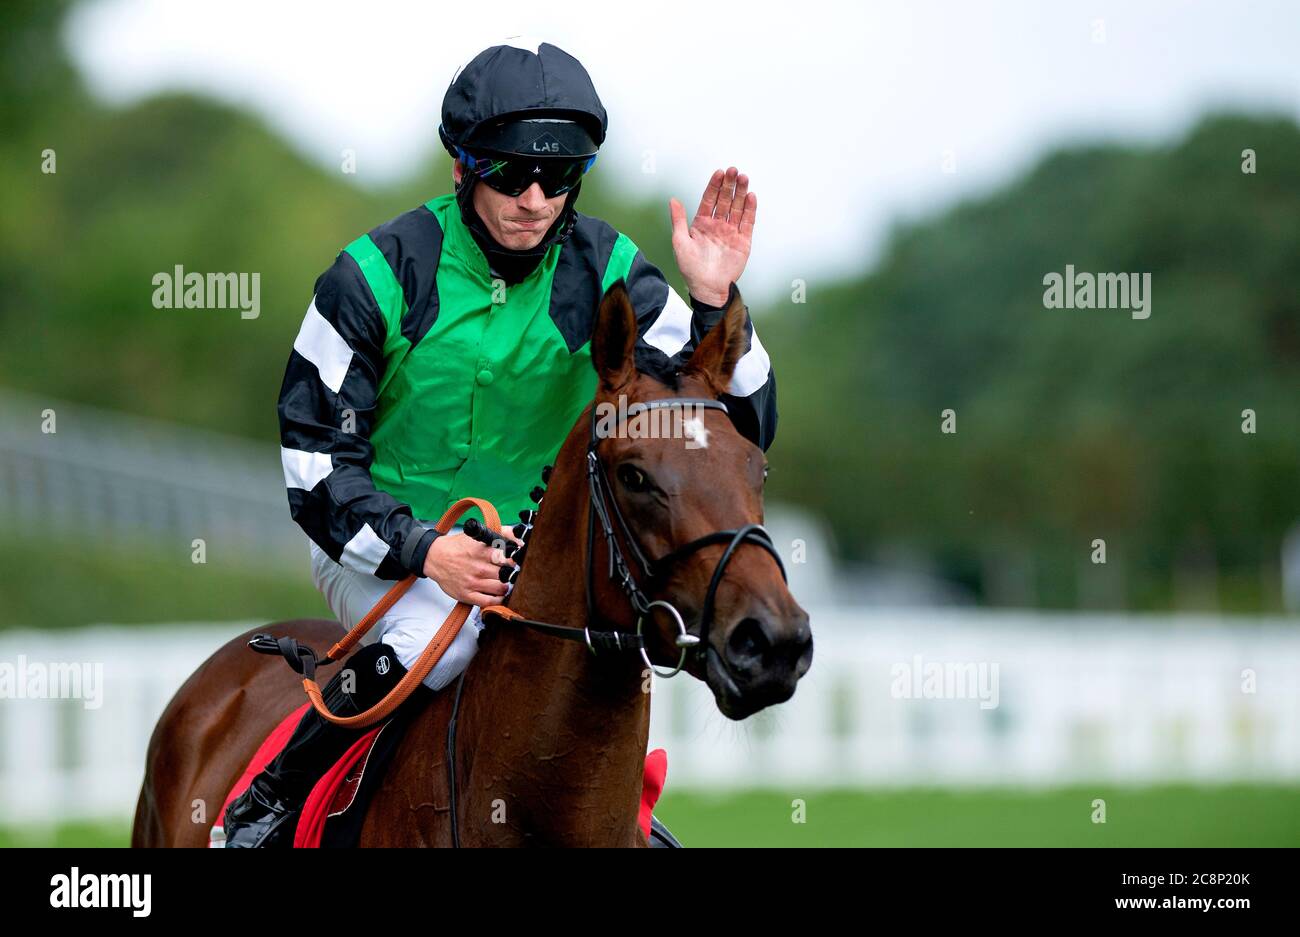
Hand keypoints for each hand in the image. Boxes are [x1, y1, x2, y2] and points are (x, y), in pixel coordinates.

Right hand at [422, 530, 520, 606]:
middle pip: (506, 574)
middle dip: (512, 573)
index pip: (507, 557)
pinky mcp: (467, 595)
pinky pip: (488, 602)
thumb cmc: (458, 547)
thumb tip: (520, 536)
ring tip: (504, 582)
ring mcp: (472, 582)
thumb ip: (502, 532)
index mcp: (481, 551)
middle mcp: (478, 567)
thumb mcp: (479, 535)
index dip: (515, 560)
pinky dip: (497, 599)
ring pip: (500, 588)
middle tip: (511, 572)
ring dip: (506, 586)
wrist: (435, 558)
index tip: (517, 560)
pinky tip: (498, 594)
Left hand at [669, 167, 756, 306]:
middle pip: (725, 200)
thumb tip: (673, 199)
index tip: (718, 172)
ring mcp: (731, 232)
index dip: (714, 186)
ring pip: (738, 208)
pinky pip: (748, 222)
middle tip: (733, 170)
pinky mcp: (743, 241)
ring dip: (741, 193)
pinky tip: (750, 196)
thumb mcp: (680, 242)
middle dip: (729, 185)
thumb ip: (678, 220)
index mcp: (702, 224)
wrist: (707, 288)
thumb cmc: (690, 268)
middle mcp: (718, 225)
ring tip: (744, 178)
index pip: (710, 199)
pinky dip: (750, 209)